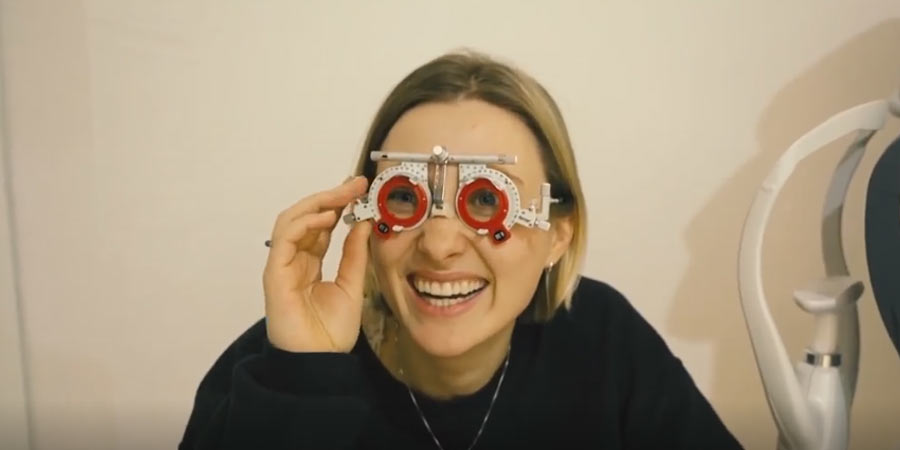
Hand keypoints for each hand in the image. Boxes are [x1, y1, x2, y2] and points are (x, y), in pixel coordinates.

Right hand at [262, 176, 370, 352]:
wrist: (319, 363)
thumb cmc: (331, 333)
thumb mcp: (352, 285)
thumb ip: (355, 254)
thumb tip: (364, 222)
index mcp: (310, 264)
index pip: (321, 225)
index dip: (338, 204)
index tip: (360, 189)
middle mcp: (293, 261)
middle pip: (305, 217)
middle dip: (329, 197)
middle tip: (354, 184)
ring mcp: (281, 267)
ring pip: (290, 221)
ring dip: (317, 204)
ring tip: (342, 195)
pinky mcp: (274, 276)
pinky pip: (284, 240)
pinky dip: (303, 223)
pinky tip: (326, 217)